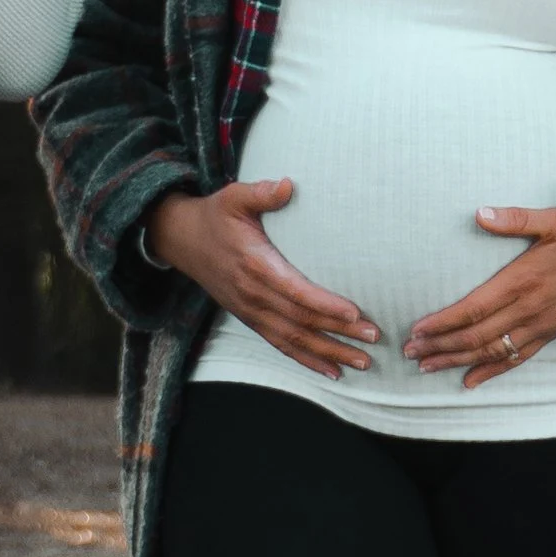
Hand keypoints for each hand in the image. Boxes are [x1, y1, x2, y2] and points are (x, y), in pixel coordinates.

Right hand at [145, 179, 378, 380]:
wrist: (181, 240)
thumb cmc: (216, 216)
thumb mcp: (234, 197)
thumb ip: (261, 193)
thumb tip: (288, 184)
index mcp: (255, 265)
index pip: (295, 291)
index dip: (324, 305)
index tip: (354, 313)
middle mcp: (254, 295)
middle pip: (301, 321)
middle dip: (339, 333)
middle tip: (374, 339)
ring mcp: (251, 311)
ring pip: (294, 340)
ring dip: (329, 353)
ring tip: (363, 362)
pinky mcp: (251, 319)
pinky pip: (281, 345)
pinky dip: (307, 360)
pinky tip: (332, 371)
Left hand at [405, 203, 555, 382]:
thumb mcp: (555, 220)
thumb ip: (515, 219)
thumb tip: (479, 213)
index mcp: (523, 280)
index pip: (474, 308)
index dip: (443, 322)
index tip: (417, 330)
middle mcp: (529, 309)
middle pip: (476, 335)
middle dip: (440, 346)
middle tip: (410, 353)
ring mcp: (540, 326)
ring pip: (492, 351)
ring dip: (458, 361)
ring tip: (428, 367)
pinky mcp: (551, 334)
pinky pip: (517, 359)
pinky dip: (492, 372)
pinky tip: (470, 381)